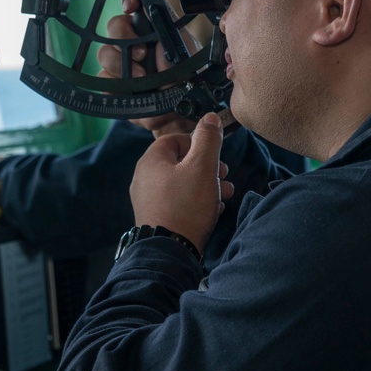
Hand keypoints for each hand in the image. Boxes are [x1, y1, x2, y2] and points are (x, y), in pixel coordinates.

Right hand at [97, 0, 201, 137]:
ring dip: (120, 64)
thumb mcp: (187, 54)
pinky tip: (130, 91)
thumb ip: (171, 40)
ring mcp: (121, 63)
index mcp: (152, 29)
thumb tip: (155, 34)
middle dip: (123, 36)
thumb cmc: (188, 80)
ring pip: (104, 53)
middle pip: (113, 26)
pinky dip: (113, 85)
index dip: (129, 0)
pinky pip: (102, 80)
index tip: (130, 6)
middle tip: (141, 53)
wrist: (181, 112)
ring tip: (141, 77)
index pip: (135, 5)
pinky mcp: (114, 85)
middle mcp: (134, 42)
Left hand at [130, 113, 233, 253]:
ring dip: (206, 185)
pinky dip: (196, 202)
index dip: (198, 143)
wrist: (169, 252)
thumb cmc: (185, 207)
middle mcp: (145, 179)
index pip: (175, 139)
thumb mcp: (202, 167)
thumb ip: (208, 140)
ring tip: (225, 193)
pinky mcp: (156, 218)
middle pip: (180, 163)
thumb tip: (210, 118)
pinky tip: (213, 210)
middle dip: (207, 167)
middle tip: (224, 175)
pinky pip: (178, 202)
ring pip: (182, 184)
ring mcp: (149, 200)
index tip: (215, 153)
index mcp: (151, 161)